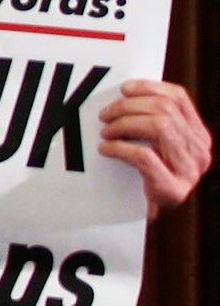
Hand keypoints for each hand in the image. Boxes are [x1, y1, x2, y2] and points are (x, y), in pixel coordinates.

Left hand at [100, 79, 210, 219]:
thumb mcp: (158, 146)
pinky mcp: (173, 189)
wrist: (150, 217)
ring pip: (158, 127)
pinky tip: (106, 149)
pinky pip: (144, 156)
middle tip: (105, 116)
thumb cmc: (147, 175)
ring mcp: (190, 171)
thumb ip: (153, 122)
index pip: (179, 98)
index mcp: (198, 136)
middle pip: (164, 110)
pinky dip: (120, 147)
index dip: (149, 87)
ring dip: (124, 124)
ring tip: (106, 132)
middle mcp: (200, 151)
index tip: (124, 88)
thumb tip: (126, 92)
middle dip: (128, 107)